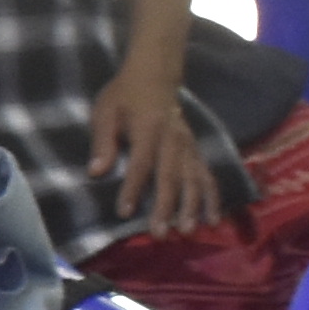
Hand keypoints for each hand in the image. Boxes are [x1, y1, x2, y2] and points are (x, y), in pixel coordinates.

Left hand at [82, 59, 218, 236]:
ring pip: (193, 179)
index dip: (133, 188)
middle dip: (165, 206)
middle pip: (170, 176)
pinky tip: (212, 219)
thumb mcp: (105, 111)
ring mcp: (188, 145)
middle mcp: (172, 139)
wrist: (155, 76)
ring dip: (192, 206)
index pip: (141, 163)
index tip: (125, 212)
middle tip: (159, 233)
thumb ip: (102, 141)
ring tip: (187, 231)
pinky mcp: (196, 150)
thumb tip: (96, 172)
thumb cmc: (124, 96)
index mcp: (148, 128)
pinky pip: (207, 176)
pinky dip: (212, 198)